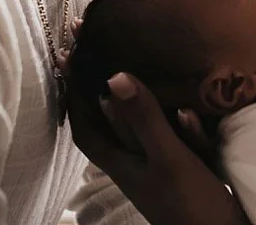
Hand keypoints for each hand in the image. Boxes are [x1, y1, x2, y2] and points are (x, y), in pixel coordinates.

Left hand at [59, 21, 247, 224]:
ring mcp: (157, 168)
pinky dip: (177, 121)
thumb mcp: (167, 156)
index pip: (85, 127)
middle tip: (98, 53)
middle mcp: (134, 163)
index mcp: (121, 162)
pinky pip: (173, 138)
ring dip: (139, 103)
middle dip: (101, 90)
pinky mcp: (181, 169)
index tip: (67, 58)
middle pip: (109, 124)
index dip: (72, 95)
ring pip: (142, 129)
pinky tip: (187, 107)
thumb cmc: (188, 201)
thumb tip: (113, 76)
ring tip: (135, 69)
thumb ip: (144, 118)